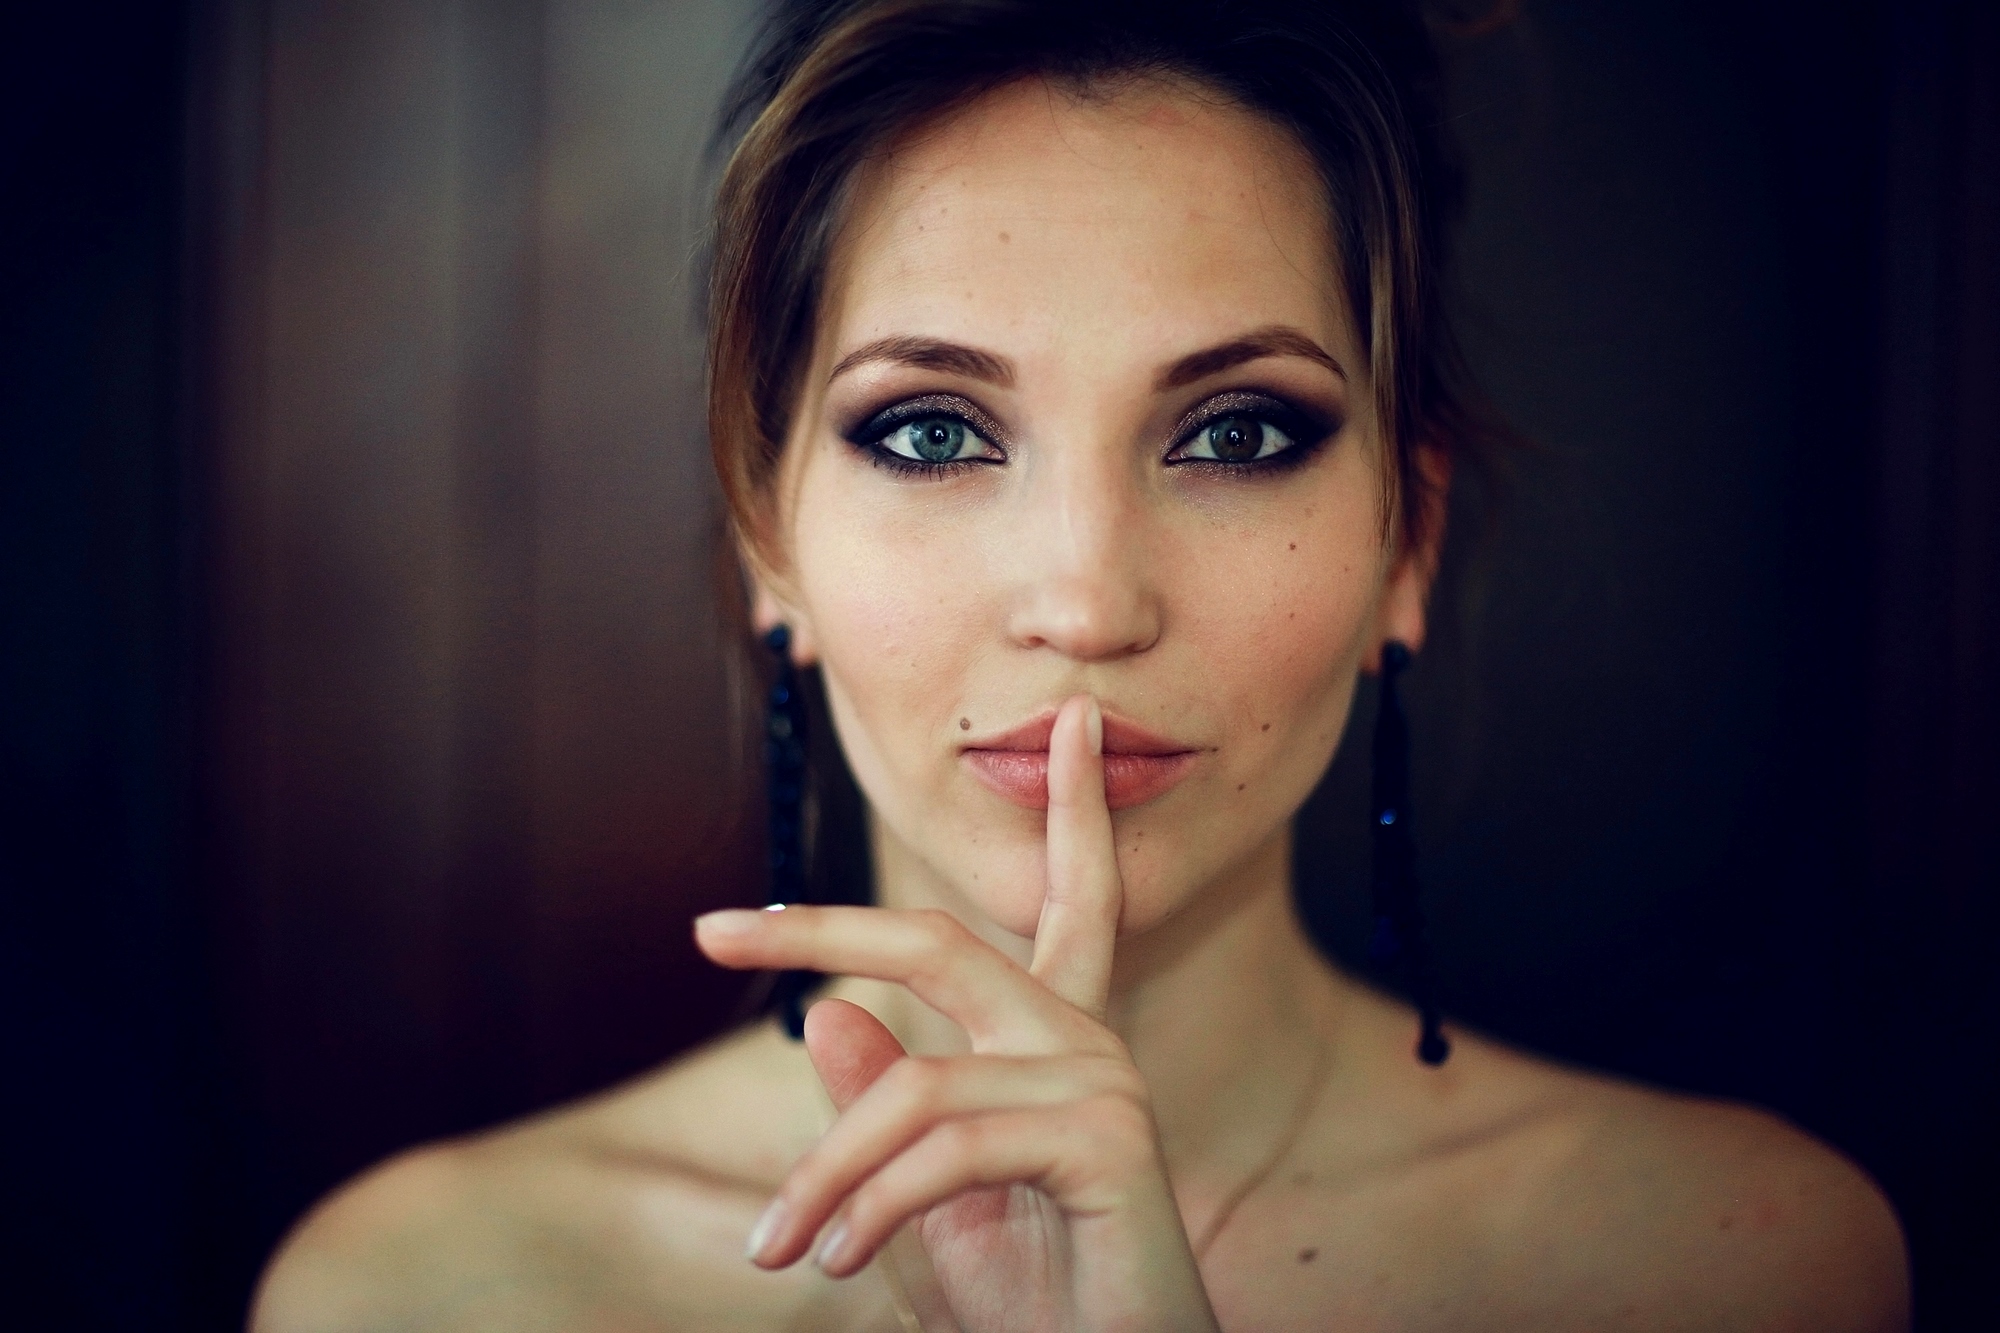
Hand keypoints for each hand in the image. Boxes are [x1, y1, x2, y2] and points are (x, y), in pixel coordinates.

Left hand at [695, 694, 1219, 1332]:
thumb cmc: (1028, 1312)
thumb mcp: (919, 1205)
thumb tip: (826, 1020)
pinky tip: (839, 1261)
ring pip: (917, 1088)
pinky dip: (872, 1205)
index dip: (1070, 815)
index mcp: (1054, 1045)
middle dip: (825, 928)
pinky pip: (948, 1144)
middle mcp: (1087, 1042)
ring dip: (824, 1175)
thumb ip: (882, 1114)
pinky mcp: (1109, 1139)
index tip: (1067, 725)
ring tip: (780, 1252)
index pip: (1069, 901)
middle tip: (712, 928)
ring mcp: (1105, 1083)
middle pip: (942, 945)